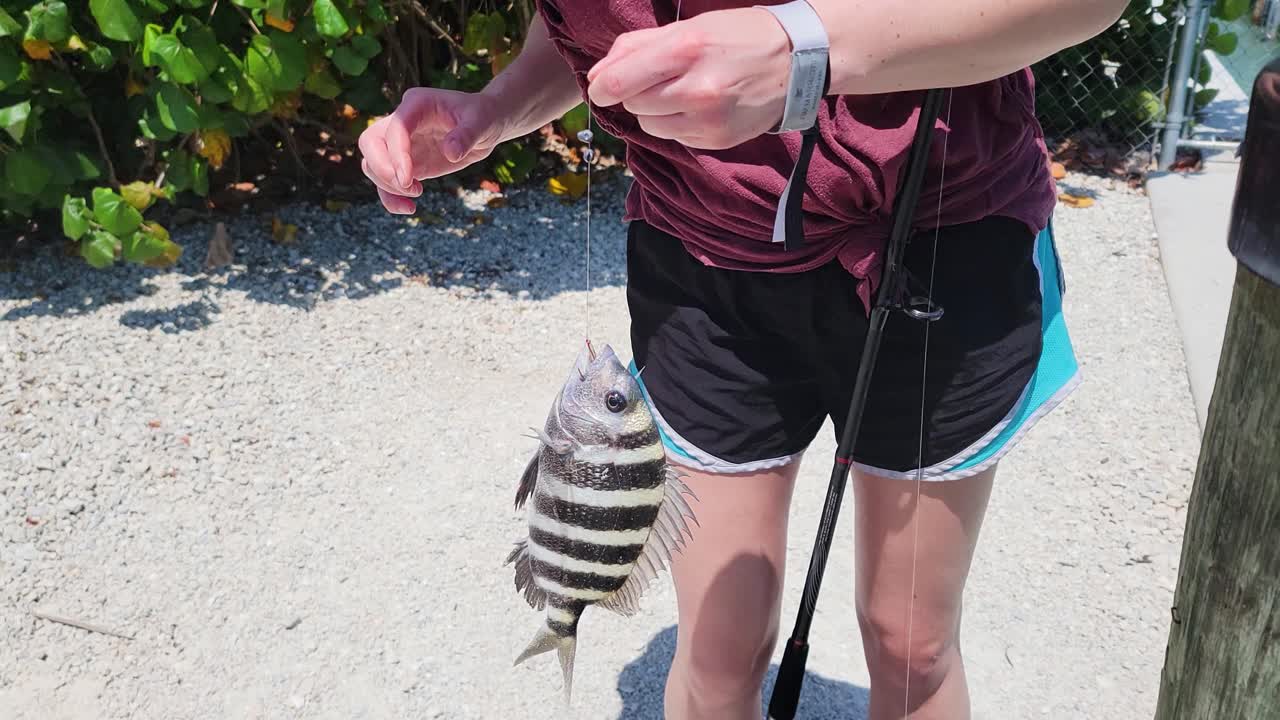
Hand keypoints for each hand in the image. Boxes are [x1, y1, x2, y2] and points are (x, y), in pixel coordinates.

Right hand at [358, 88, 508, 213]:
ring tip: (415, 196)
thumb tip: (451, 154)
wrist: (484, 124)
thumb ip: (467, 135)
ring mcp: (401, 143)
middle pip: (370, 142)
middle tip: (408, 187)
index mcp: (416, 104)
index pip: (395, 128)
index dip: (397, 154)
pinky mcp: (406, 163)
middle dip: (381, 169)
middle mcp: (402, 122)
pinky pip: (387, 181)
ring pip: (372, 163)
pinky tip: (409, 208)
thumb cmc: (483, 117)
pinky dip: (390, 196)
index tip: (408, 179)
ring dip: (386, 185)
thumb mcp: (482, 122)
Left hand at [585, 8, 791, 149]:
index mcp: (686, 49)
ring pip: (649, 124)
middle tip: (660, 78)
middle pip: (632, 103)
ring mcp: (708, 120)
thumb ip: (636, 47)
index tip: (600, 86)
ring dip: (655, 110)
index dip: (602, 86)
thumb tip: (597, 76)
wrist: (798, 61)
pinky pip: (673, 137)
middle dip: (636, 91)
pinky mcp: (716, 141)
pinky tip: (700, 106)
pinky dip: (677, 123)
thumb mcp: (688, 26)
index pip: (619, 81)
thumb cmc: (738, 36)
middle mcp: (697, 89)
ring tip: (683, 91)